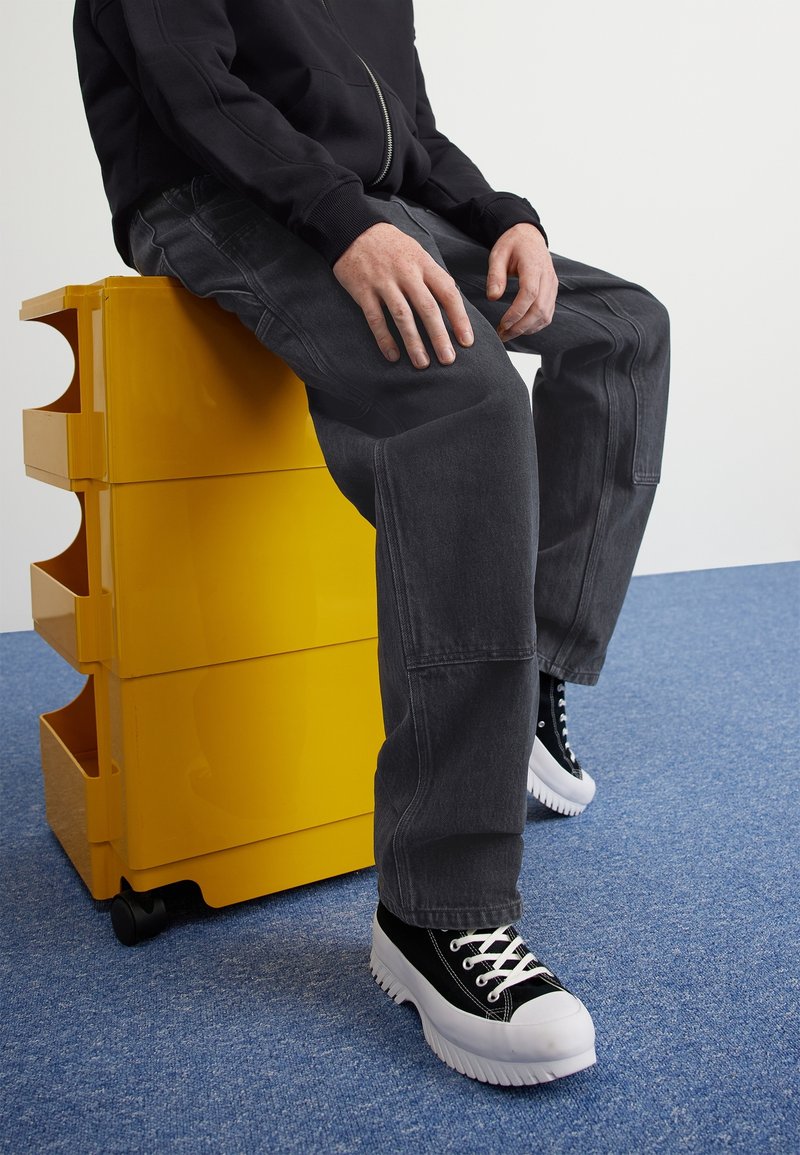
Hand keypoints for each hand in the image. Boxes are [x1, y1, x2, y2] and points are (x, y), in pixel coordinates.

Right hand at [333, 222, 473, 367]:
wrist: (352, 228)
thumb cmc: (390, 245)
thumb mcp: (417, 253)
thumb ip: (432, 276)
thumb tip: (452, 302)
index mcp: (423, 263)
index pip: (448, 292)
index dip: (459, 318)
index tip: (467, 341)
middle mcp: (406, 272)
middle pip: (427, 308)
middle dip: (439, 336)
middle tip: (448, 360)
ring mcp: (383, 281)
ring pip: (402, 315)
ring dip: (414, 342)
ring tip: (422, 363)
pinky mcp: (362, 290)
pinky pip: (375, 318)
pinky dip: (384, 338)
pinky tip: (393, 355)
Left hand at [486, 223, 557, 339]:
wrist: (529, 236)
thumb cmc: (512, 244)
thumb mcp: (498, 254)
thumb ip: (495, 275)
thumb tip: (493, 297)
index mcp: (534, 265)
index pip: (530, 294)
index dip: (517, 312)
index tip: (503, 324)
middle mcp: (547, 276)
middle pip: (540, 309)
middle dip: (521, 326)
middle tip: (502, 335)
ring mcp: (552, 285)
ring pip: (546, 315)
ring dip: (528, 328)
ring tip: (508, 333)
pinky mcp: (553, 291)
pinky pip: (548, 314)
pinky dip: (535, 325)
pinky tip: (521, 328)